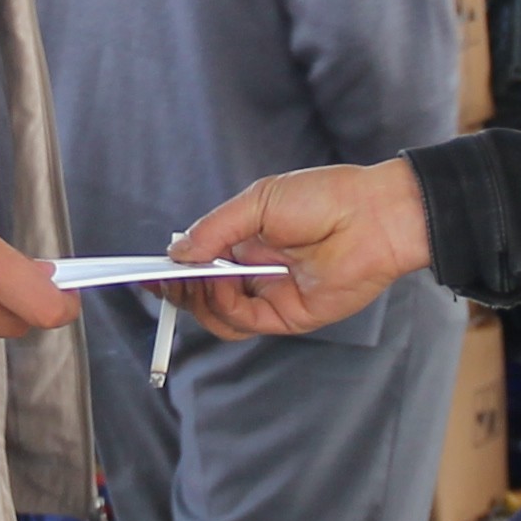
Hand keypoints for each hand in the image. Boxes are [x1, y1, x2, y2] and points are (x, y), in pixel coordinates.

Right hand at [168, 161, 431, 338]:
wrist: (372, 216)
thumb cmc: (324, 198)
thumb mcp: (257, 201)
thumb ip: (214, 229)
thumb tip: (176, 253)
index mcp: (247, 242)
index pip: (201, 265)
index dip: (174, 270)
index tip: (148, 271)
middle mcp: (256, 271)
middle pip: (203, 295)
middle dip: (178, 289)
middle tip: (161, 279)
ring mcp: (271, 295)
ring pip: (218, 314)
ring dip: (199, 300)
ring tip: (195, 279)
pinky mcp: (288, 316)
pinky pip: (245, 322)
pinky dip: (225, 306)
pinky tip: (221, 284)